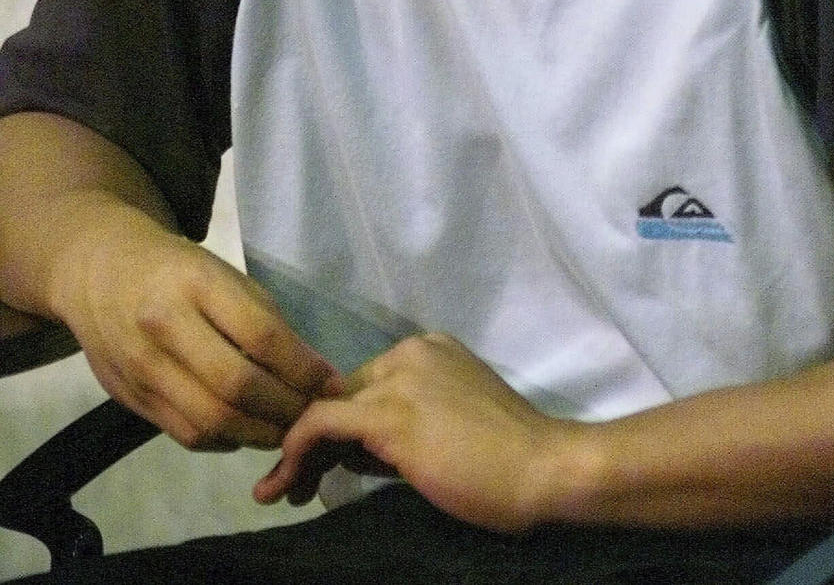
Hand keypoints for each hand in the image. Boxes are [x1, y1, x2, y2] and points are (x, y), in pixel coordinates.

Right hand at [50, 198, 338, 450]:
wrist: (99, 271)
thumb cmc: (176, 269)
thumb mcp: (222, 274)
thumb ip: (263, 320)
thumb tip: (312, 374)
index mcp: (196, 284)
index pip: (261, 336)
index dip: (303, 368)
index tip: (332, 383)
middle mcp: (164, 327)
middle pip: (236, 387)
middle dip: (285, 409)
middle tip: (312, 414)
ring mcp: (142, 367)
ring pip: (210, 420)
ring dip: (258, 434)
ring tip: (286, 429)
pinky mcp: (130, 398)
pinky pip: (186, 433)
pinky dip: (225, 440)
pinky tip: (246, 430)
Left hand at [253, 332, 570, 530]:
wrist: (545, 468)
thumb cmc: (509, 462)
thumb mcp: (450, 430)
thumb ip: (402, 429)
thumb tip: (352, 453)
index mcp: (429, 350)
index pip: (365, 384)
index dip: (340, 428)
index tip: (322, 468)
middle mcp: (411, 352)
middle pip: (342, 393)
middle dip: (314, 440)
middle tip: (295, 485)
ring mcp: (400, 379)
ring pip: (326, 407)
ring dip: (295, 450)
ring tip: (279, 491)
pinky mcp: (390, 413)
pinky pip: (321, 423)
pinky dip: (295, 450)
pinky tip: (285, 482)